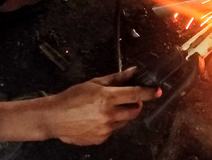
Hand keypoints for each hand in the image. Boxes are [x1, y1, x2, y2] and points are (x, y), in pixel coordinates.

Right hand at [44, 68, 160, 144]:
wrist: (54, 118)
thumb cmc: (71, 98)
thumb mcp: (94, 83)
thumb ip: (116, 78)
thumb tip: (132, 71)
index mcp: (108, 98)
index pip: (136, 95)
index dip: (149, 93)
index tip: (157, 91)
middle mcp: (109, 115)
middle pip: (134, 111)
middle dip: (135, 105)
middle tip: (127, 99)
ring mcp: (105, 129)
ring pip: (124, 122)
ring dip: (121, 115)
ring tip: (105, 109)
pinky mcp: (101, 139)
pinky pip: (113, 131)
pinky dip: (110, 124)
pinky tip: (97, 119)